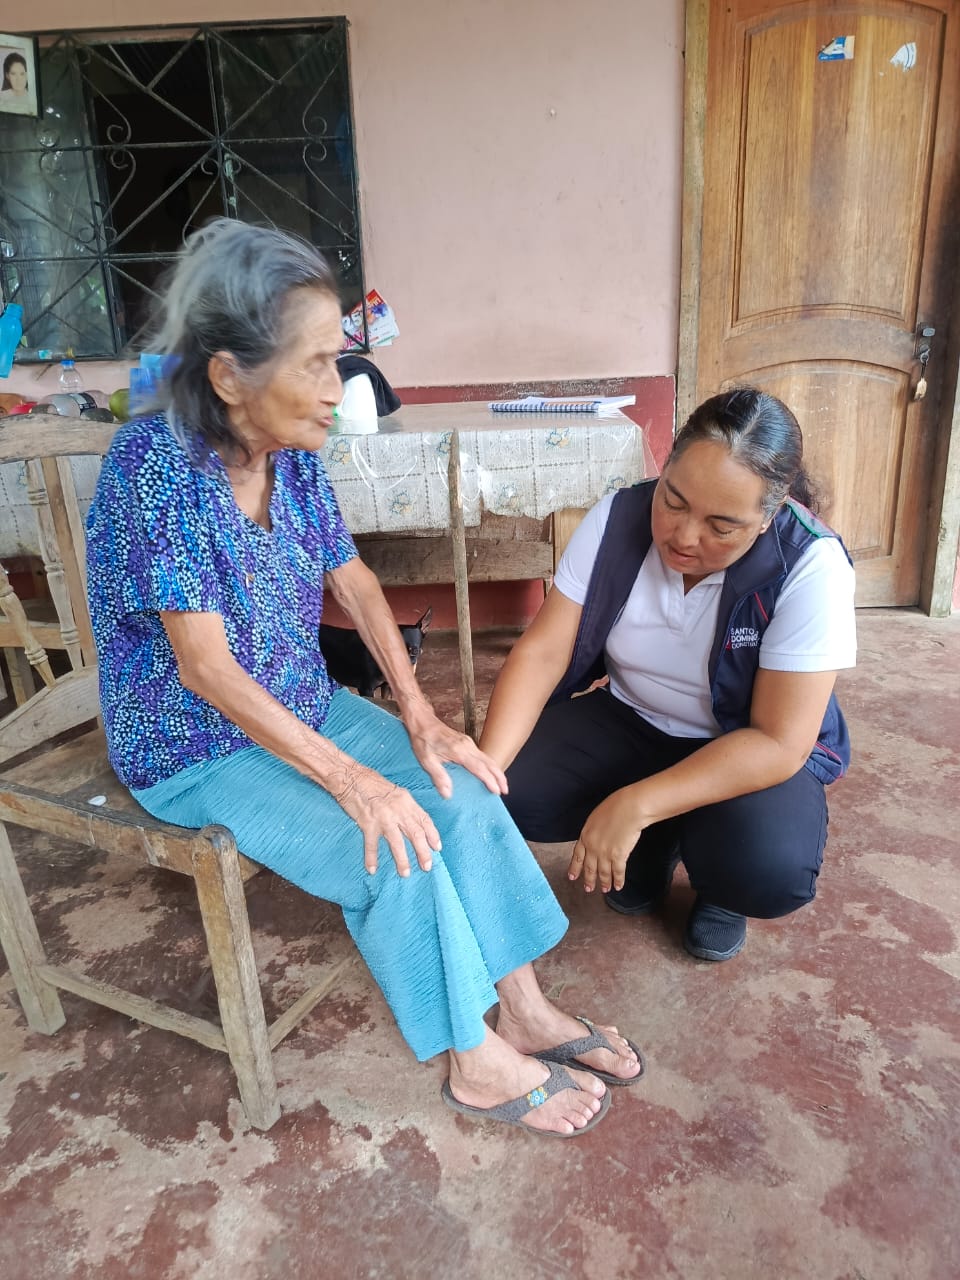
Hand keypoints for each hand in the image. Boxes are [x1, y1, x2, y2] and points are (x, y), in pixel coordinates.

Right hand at [331, 762, 441, 877]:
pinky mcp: (367, 822)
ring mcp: (383, 817)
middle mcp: (398, 810)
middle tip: (426, 866)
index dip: (432, 835)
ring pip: (397, 842)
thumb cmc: (372, 784)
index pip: (424, 820)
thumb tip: (415, 823)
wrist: (351, 777)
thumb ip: (406, 808)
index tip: (437, 848)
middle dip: (423, 852)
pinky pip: (371, 844)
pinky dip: (371, 858)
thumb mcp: (396, 792)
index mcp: (406, 801)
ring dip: (402, 859)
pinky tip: (372, 869)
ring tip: (405, 873)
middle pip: (415, 833)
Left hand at [403, 704, 507, 798]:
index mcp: (459, 751)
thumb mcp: (426, 761)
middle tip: (504, 791)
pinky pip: (483, 755)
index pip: (480, 768)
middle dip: (500, 777)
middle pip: (490, 762)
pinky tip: (489, 773)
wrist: (423, 722)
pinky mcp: (467, 742)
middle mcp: (467, 746)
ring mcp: (468, 743)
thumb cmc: (423, 740)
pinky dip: (490, 765)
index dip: (490, 780)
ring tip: (501, 784)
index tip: (497, 791)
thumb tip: (448, 794)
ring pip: (488, 758)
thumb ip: (439, 777)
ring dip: (497, 771)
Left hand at [567, 787, 647, 893]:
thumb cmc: (616, 806)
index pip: (577, 856)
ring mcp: (605, 853)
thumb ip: (593, 830)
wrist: (629, 808)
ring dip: (604, 882)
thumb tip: (595, 837)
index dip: (575, 868)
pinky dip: (618, 880)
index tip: (572, 876)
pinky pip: (618, 872)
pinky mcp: (619, 856)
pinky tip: (618, 886)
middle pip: (589, 867)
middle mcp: (593, 847)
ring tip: (604, 889)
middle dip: (588, 879)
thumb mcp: (596, 817)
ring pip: (603, 872)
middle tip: (588, 889)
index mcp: (586, 835)